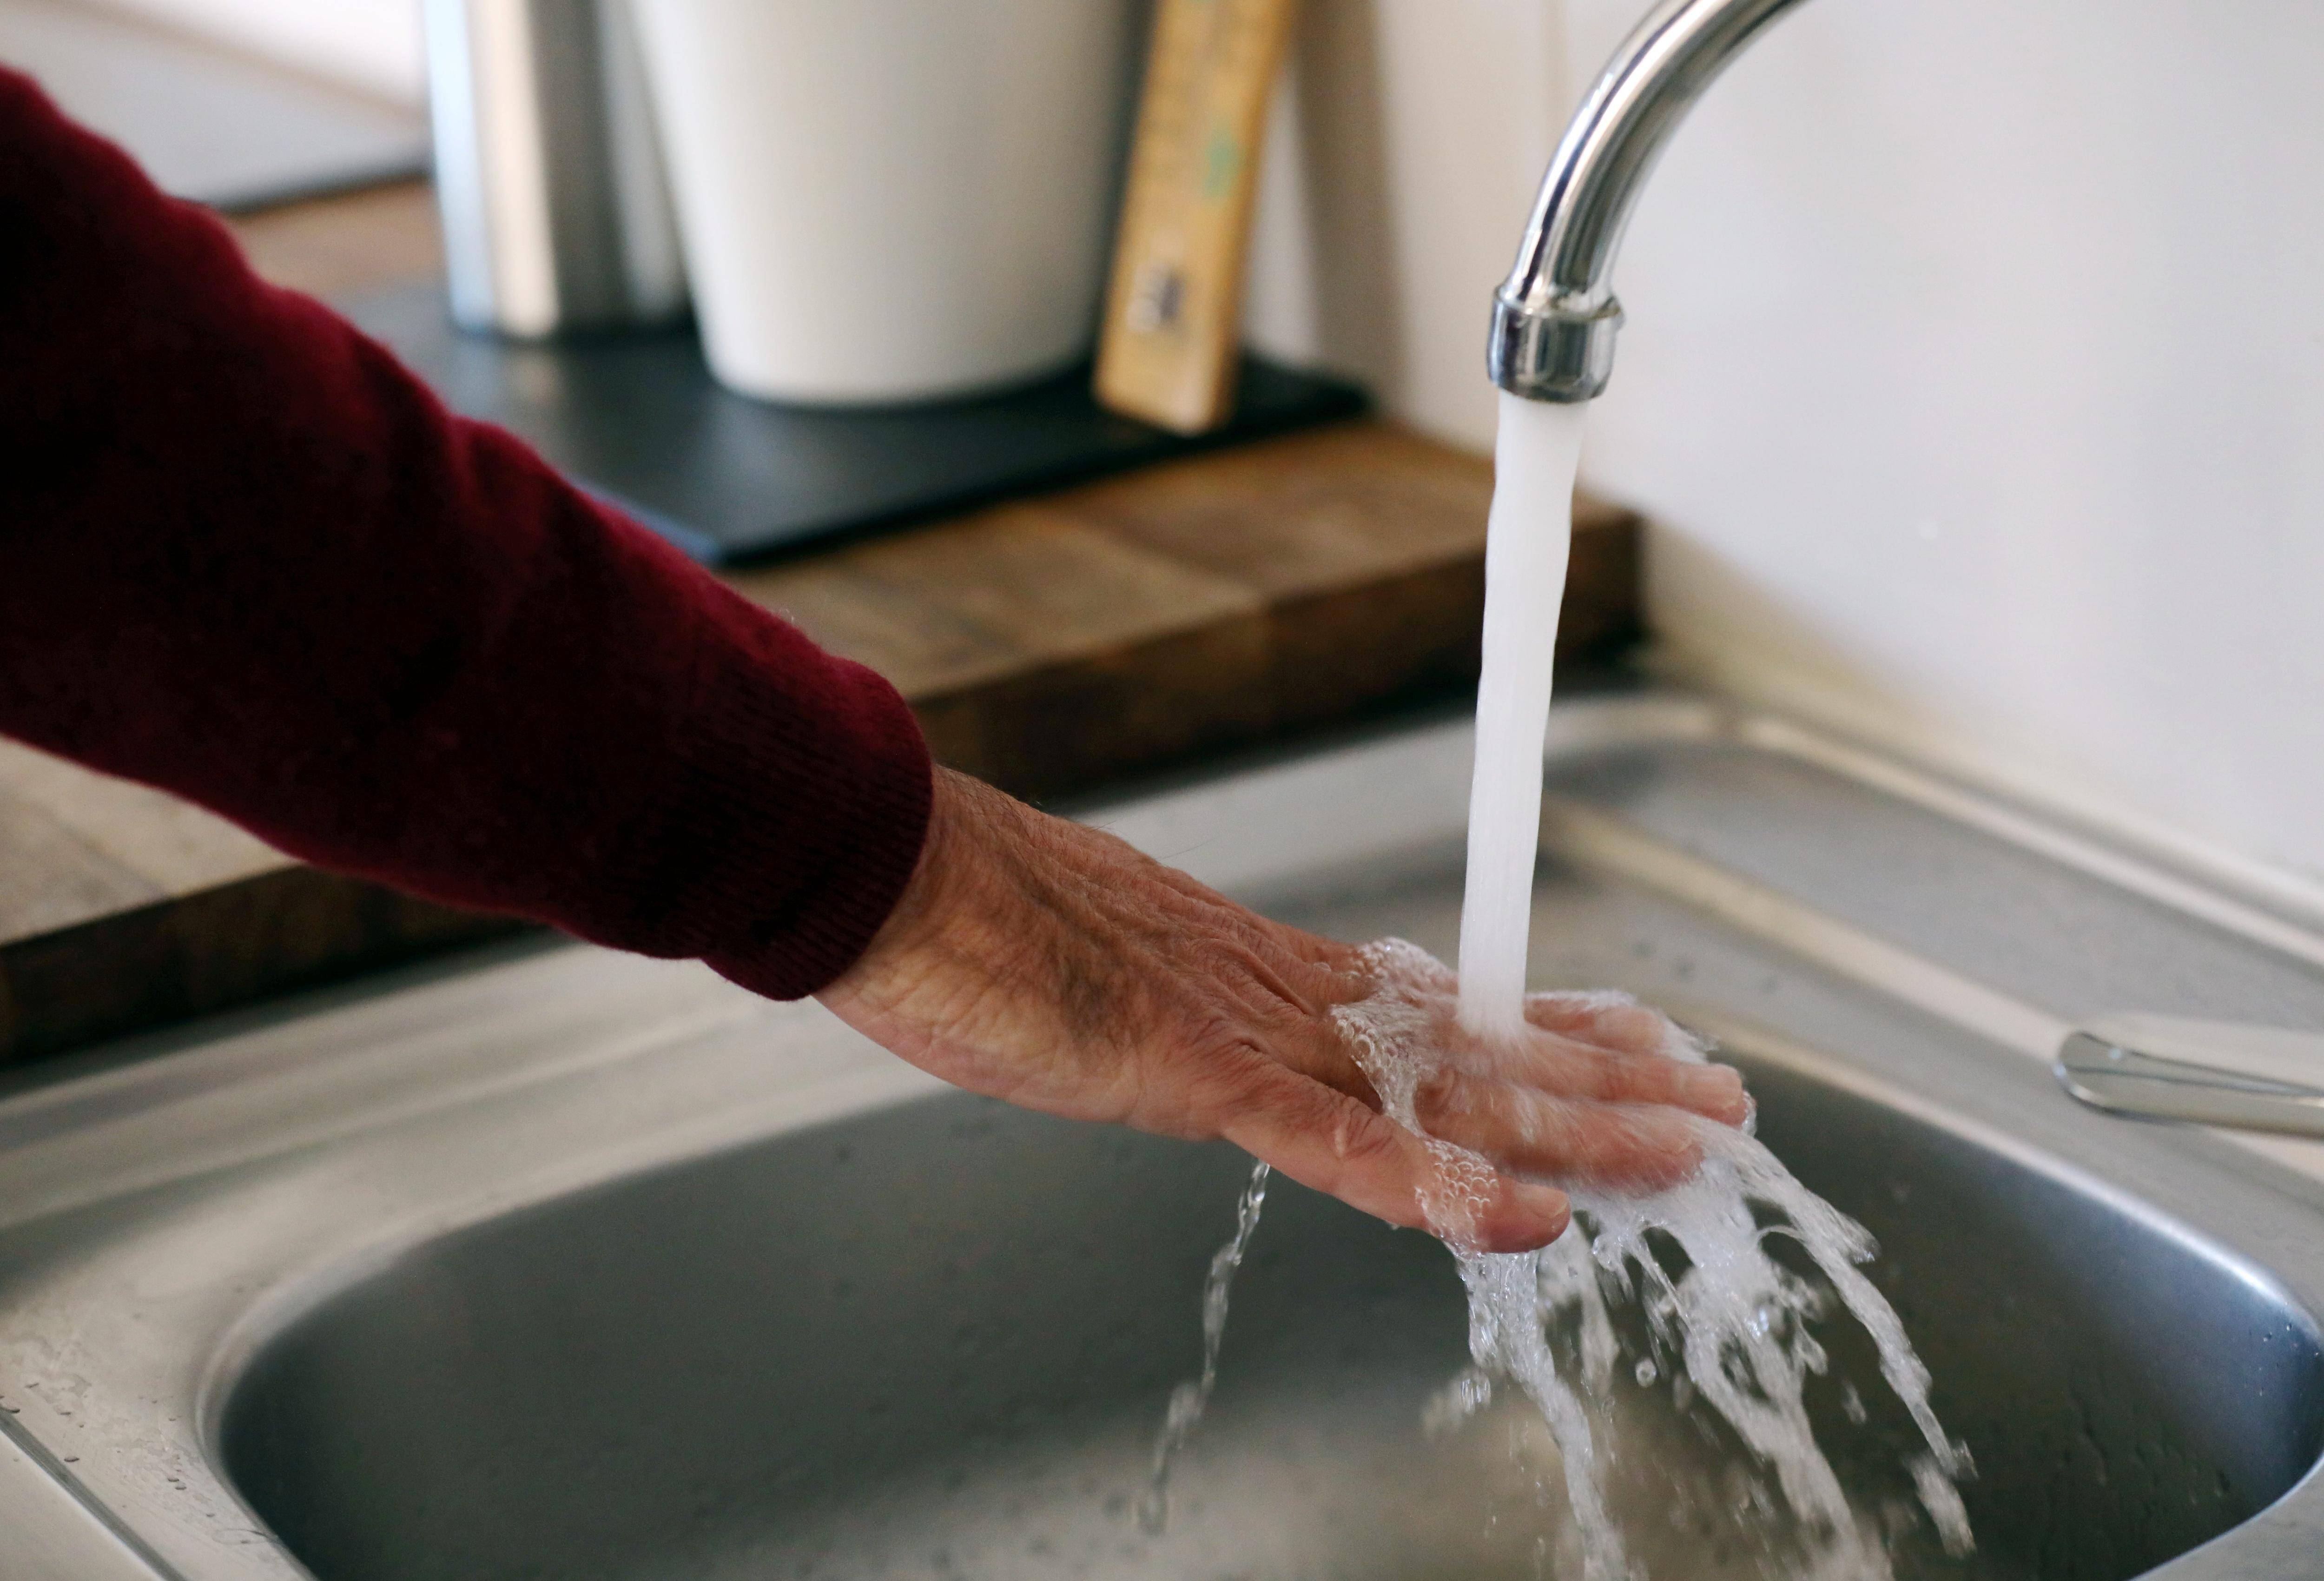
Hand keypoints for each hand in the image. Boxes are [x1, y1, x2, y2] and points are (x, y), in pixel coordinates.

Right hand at [817, 769, 1749, 1252]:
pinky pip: (1338, 1144)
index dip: (1545, 1024)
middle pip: (1481, 1041)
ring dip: (1579, 1122)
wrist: (899, 873)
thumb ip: (1174, 1015)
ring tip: (1689, 1144)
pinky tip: (1526, 1215)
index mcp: (1262, 972)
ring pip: (1450, 1085)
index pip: (1442, 1004)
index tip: (1629, 1035)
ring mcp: (1250, 1032)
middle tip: (1719, 1095)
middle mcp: (1286, 993)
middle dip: (1610, 1075)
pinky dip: (1436, 1181)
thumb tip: (1188, 1033)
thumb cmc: (975, 924)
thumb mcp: (1101, 975)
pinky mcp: (1196, 1073)